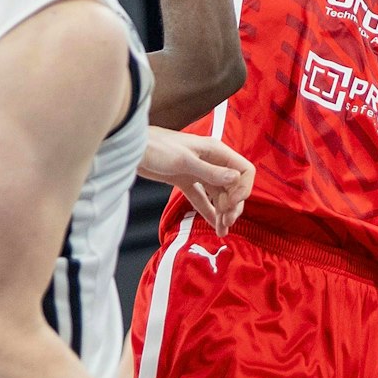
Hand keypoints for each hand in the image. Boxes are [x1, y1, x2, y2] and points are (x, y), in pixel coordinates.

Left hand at [137, 128, 253, 235]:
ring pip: (219, 195)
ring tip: (221, 230)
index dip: (243, 189)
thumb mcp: (185, 161)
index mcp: (216, 151)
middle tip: (225, 221)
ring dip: (223, 212)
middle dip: (233, 205)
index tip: (231, 204)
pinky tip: (213, 225)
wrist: (133, 149)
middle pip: (234, 186)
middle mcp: (212, 161)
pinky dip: (208, 211)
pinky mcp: (186, 181)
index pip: (244, 170)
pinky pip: (202, 199)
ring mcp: (199, 172)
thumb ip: (211, 172)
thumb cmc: (158, 147)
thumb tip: (236, 179)